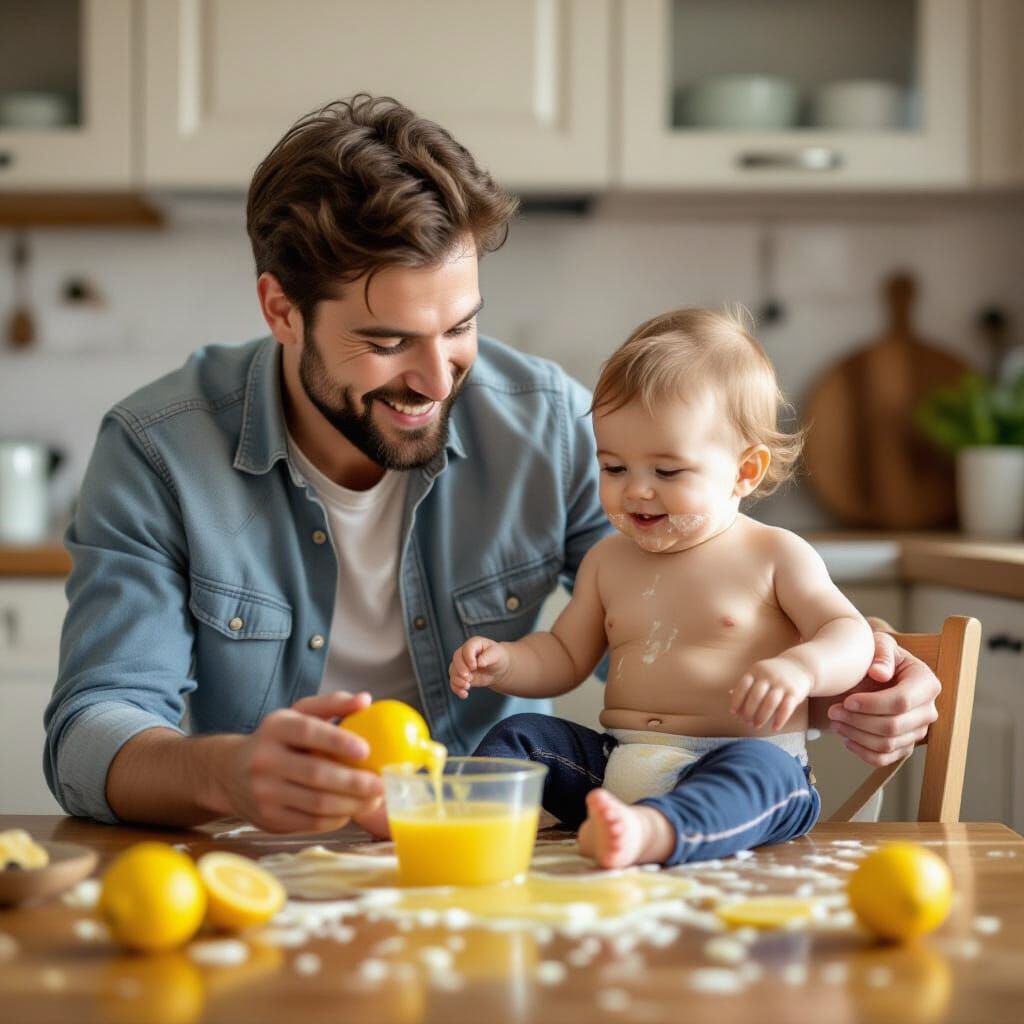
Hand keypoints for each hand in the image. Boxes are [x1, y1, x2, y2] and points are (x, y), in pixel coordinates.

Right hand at [215, 690, 383, 833]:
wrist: (229, 772)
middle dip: (354, 783)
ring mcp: (264, 792)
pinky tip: (351, 810)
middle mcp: (265, 760)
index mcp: (275, 728)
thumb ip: (332, 704)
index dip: (338, 741)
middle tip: (381, 784)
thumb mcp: (297, 714)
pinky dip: (337, 819)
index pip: (308, 731)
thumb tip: (365, 700)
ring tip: (375, 800)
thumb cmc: (277, 740)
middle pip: (316, 774)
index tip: (366, 749)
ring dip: (352, 805)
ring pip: (316, 804)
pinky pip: (311, 823)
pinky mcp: (268, 819)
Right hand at [449, 636, 510, 698]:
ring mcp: (461, 665)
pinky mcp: (461, 676)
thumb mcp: (497, 654)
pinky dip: (457, 689)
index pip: (467, 648)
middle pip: (457, 658)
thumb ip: (488, 656)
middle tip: (468, 677)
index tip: (475, 666)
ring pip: (453, 671)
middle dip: (460, 669)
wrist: (498, 668)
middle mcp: (464, 653)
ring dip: (457, 680)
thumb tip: (480, 662)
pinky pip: (454, 682)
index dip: (469, 657)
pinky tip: (464, 694)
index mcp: (474, 644)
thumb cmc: (497, 657)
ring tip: (467, 686)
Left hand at [731, 656, 812, 730]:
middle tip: (746, 722)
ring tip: (756, 725)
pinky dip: (780, 720)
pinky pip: (787, 708)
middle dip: (749, 712)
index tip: (733, 712)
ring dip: (762, 717)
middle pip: (756, 696)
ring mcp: (782, 683)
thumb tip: (729, 694)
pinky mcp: (794, 692)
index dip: (737, 700)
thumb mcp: (758, 674)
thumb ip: (746, 684)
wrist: (799, 666)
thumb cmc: (773, 674)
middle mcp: (768, 676)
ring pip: (770, 703)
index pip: (743, 686)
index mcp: (756, 671)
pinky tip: (774, 728)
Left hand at [825, 631, 939, 765]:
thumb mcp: (879, 644)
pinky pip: (885, 758)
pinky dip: (862, 752)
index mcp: (926, 683)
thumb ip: (881, 654)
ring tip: (835, 721)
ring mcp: (917, 731)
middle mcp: (927, 710)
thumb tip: (880, 673)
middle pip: (893, 726)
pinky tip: (846, 738)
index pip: (902, 702)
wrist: (872, 671)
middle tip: (832, 711)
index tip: (847, 701)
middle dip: (858, 721)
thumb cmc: (876, 656)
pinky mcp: (905, 745)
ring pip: (887, 744)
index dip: (872, 705)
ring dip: (856, 735)